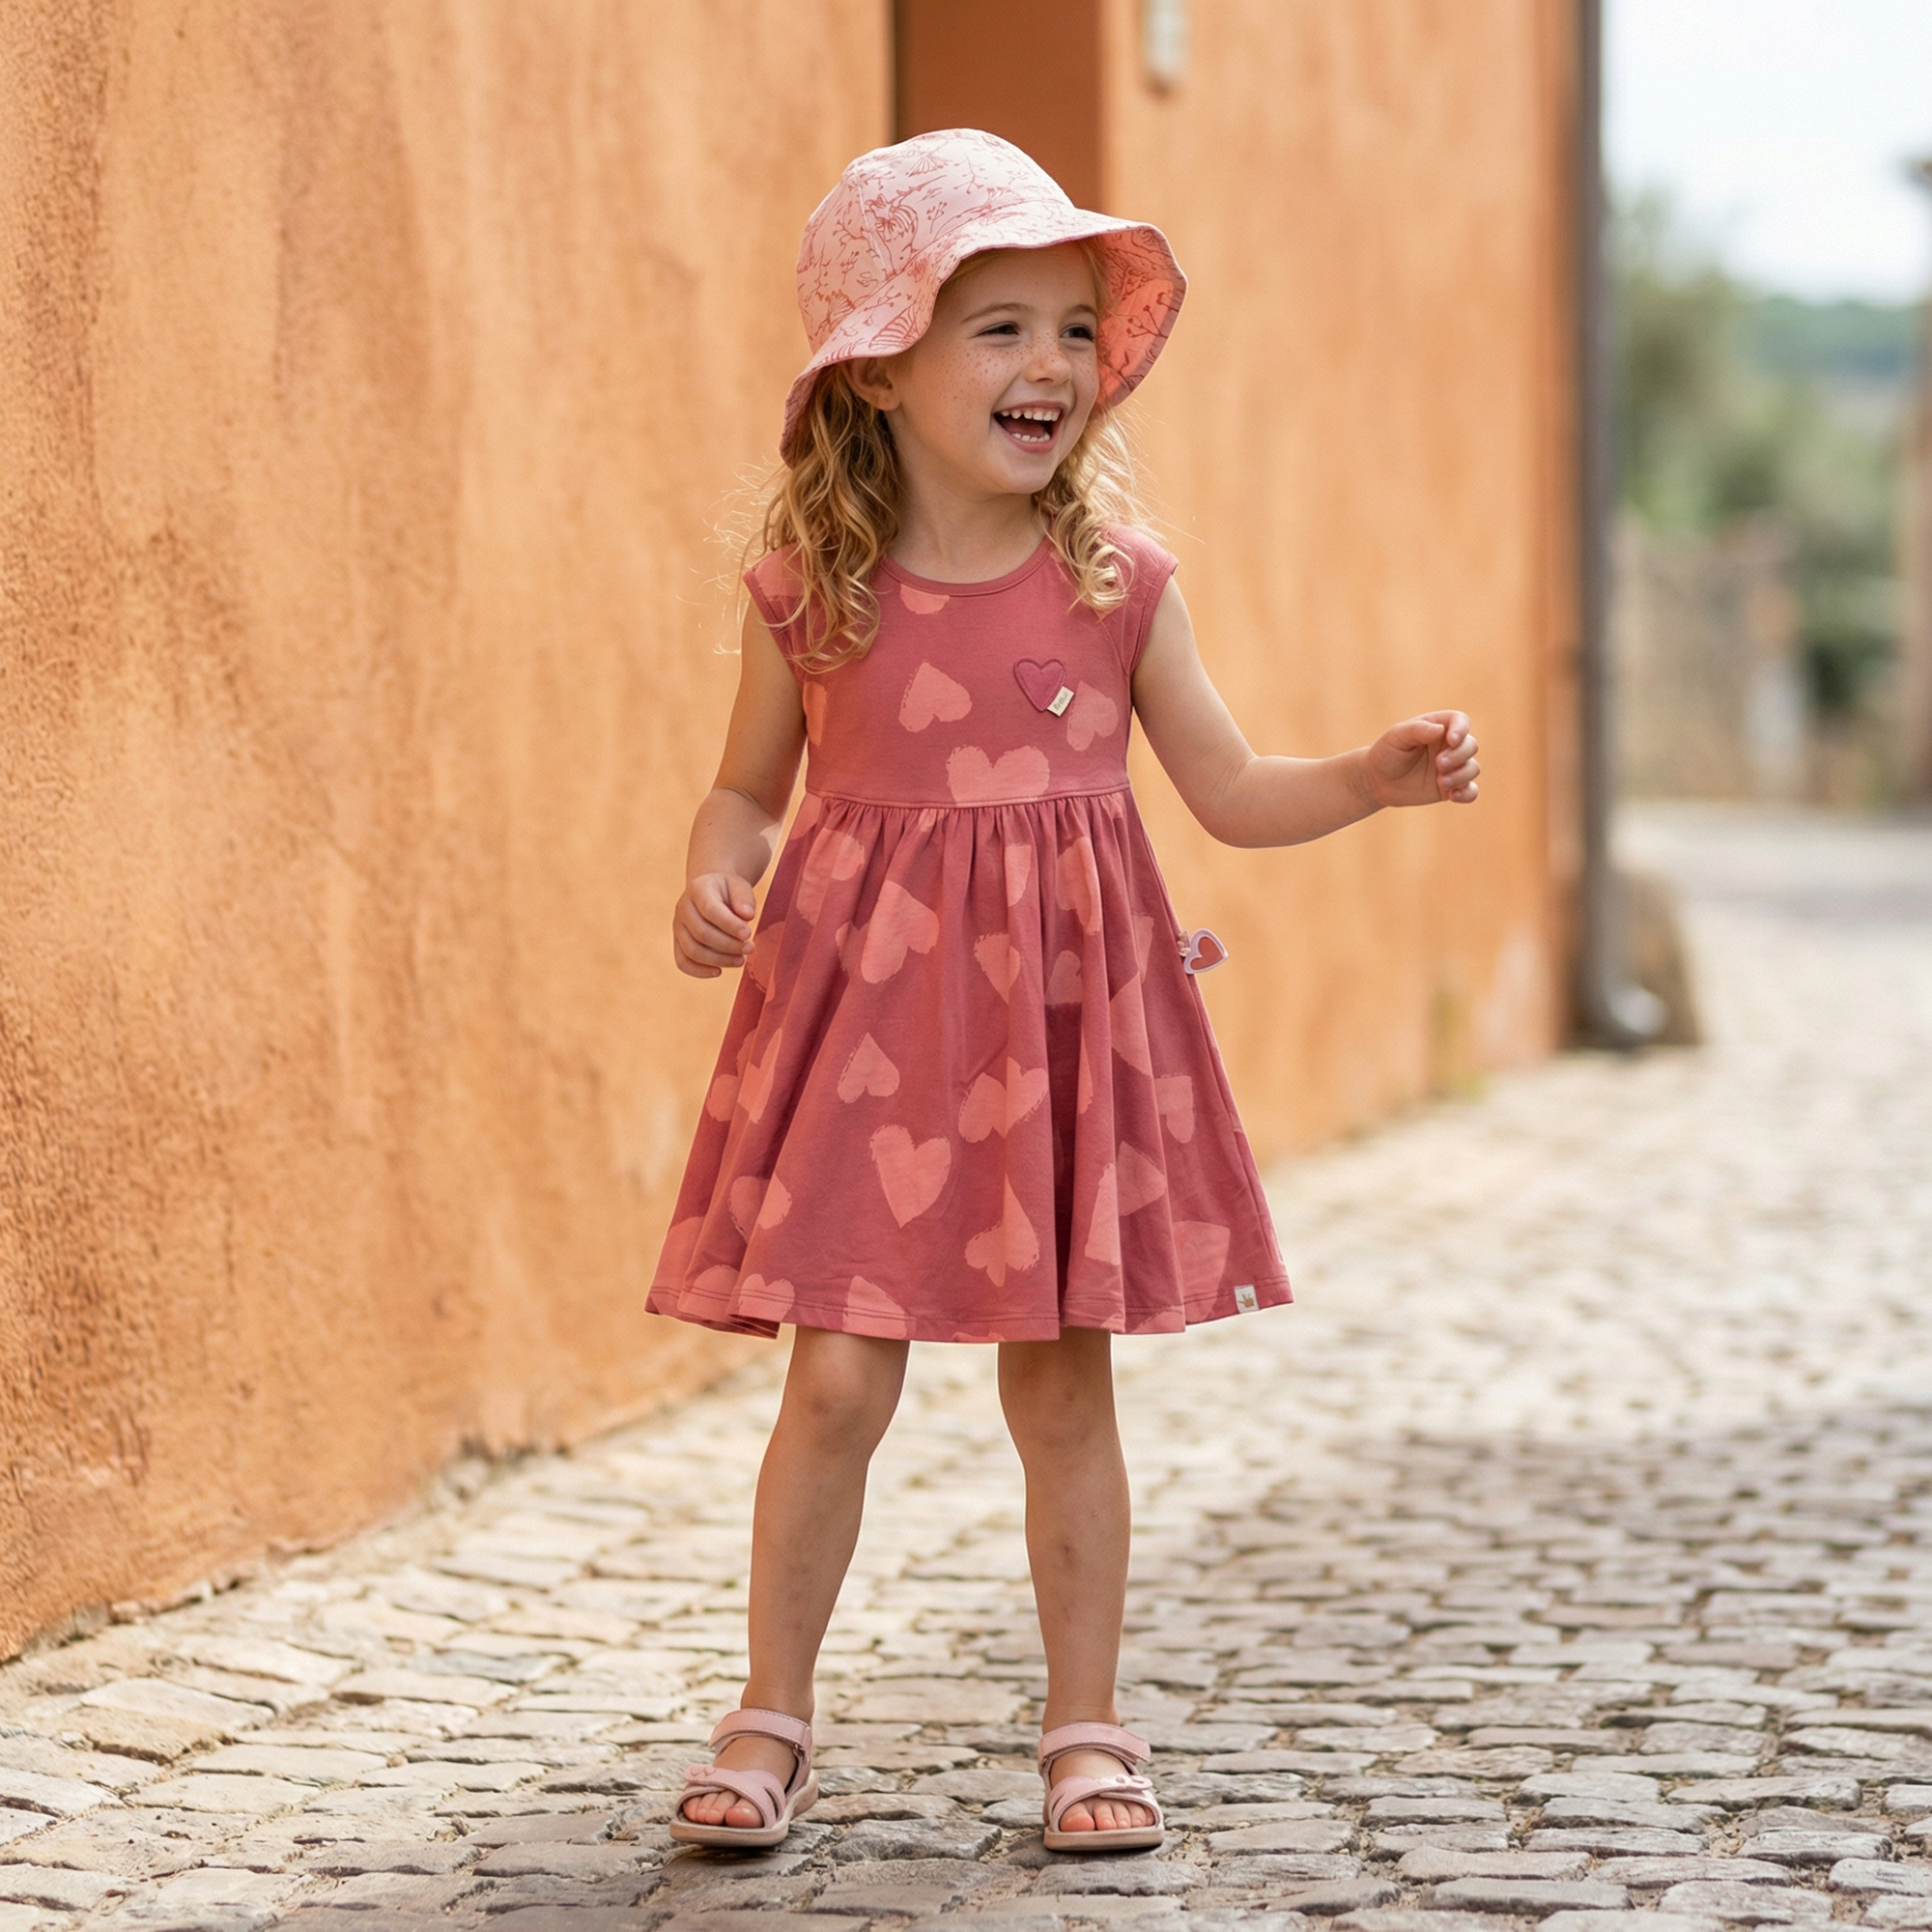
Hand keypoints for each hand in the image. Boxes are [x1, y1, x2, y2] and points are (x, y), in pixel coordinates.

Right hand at [674, 872, 756, 977]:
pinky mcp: (678, 942)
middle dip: (729, 945)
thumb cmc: (728, 891)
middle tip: (750, 948)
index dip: (730, 925)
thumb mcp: (740, 886)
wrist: (711, 891)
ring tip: (740, 960)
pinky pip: (682, 961)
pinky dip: (699, 971)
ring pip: (692, 951)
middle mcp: (683, 907)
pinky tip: (719, 971)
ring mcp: (678, 926)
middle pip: (701, 933)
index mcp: (698, 889)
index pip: (711, 910)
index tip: (748, 934)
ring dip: (719, 960)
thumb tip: (748, 915)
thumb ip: (744, 898)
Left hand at [1363, 710, 1479, 808]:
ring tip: (1441, 782)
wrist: (1377, 781)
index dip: (1461, 729)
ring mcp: (1452, 768)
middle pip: (1471, 746)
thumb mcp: (1396, 737)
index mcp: (1439, 727)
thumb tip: (1440, 729)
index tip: (1451, 740)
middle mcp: (1449, 746)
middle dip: (1459, 755)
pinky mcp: (1450, 788)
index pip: (1461, 721)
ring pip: (1472, 768)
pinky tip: (1453, 796)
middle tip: (1439, 764)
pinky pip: (1470, 791)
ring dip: (1461, 776)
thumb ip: (1417, 730)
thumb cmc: (1386, 753)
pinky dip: (1467, 794)